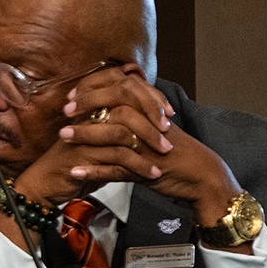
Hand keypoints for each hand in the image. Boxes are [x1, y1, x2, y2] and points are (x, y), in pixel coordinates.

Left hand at [44, 68, 244, 229]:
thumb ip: (134, 115)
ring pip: (116, 134)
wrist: (202, 179)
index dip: (95, 89)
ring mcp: (149, 147)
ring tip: (64, 136)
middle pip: (118, 105)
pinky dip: (95, 171)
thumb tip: (103, 106)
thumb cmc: (176, 153)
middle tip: (66, 111)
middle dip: (88, 105)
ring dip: (87, 135)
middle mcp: (151, 125)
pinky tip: (75, 172)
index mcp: (152, 113)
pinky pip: (118, 169)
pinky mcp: (148, 170)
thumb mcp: (155, 129)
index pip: (121, 88)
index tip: (74, 95)